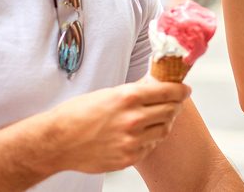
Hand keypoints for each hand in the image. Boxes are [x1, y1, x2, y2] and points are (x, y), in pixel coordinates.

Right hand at [47, 80, 190, 172]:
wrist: (58, 142)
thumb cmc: (77, 114)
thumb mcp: (108, 93)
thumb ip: (134, 91)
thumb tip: (154, 85)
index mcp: (128, 97)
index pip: (168, 91)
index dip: (180, 90)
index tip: (184, 90)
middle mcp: (133, 119)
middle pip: (170, 111)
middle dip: (175, 105)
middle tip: (174, 103)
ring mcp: (132, 141)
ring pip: (164, 130)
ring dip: (165, 122)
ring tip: (158, 118)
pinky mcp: (128, 158)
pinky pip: (150, 147)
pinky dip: (151, 139)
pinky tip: (143, 134)